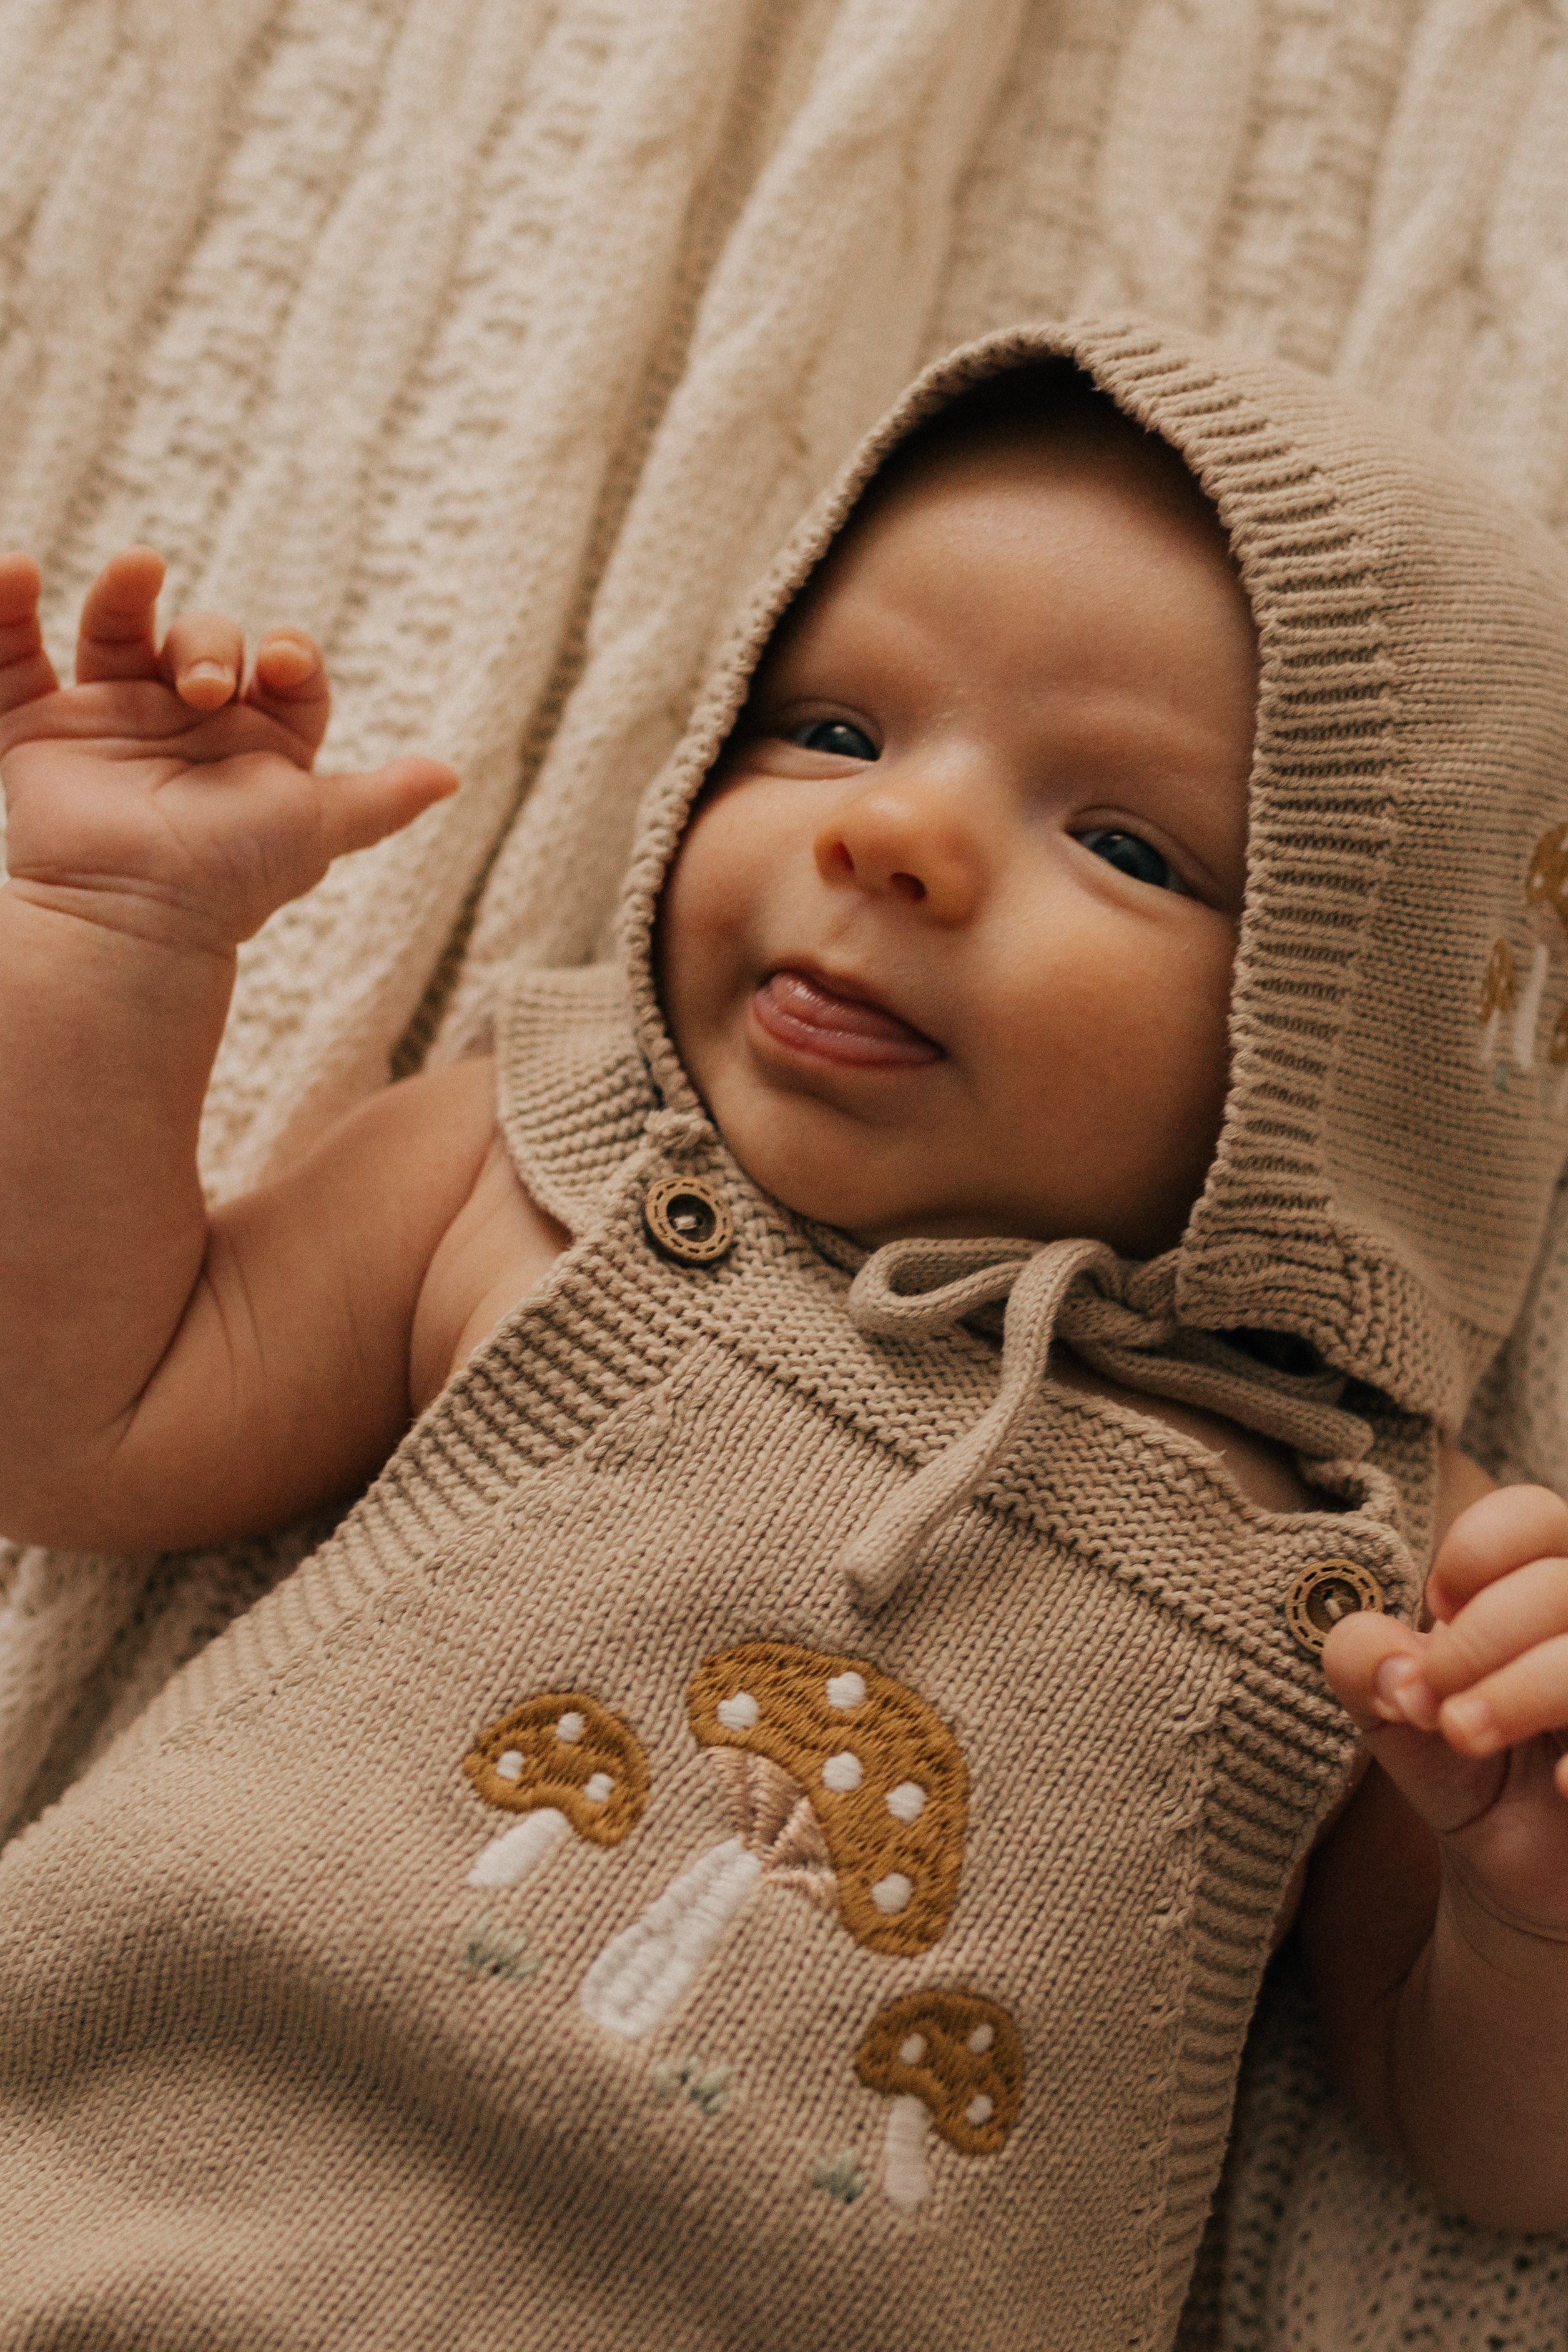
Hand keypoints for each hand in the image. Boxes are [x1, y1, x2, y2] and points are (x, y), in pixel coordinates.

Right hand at [0, 547, 456, 953]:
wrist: (138, 918)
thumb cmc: (233, 878)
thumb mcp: (318, 830)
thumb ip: (380, 800)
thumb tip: (451, 775)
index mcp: (259, 742)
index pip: (286, 670)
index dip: (292, 654)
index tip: (286, 662)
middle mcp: (189, 723)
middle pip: (207, 641)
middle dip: (211, 644)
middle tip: (207, 686)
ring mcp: (113, 721)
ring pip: (119, 630)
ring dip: (126, 595)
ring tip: (139, 570)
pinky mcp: (43, 730)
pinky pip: (14, 659)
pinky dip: (7, 612)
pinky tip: (18, 569)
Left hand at [1323, 1484, 1567, 1936]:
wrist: (1514, 1863)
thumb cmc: (1461, 1758)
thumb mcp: (1389, 1704)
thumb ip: (1361, 1660)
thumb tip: (1393, 1664)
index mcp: (1552, 1577)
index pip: (1534, 1514)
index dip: (1475, 1555)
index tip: (1436, 1611)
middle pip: (1559, 1584)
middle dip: (1475, 1641)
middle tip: (1434, 1702)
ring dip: (1518, 1690)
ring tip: (1463, 1734)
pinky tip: (1559, 1784)